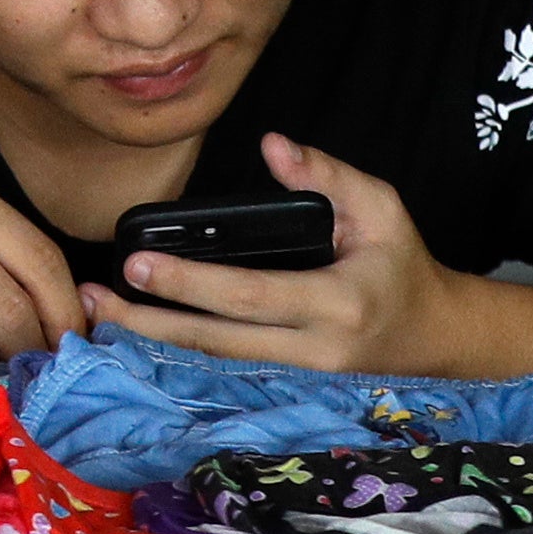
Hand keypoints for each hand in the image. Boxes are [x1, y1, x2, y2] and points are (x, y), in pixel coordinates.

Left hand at [82, 136, 474, 377]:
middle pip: (218, 342)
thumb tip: (272, 146)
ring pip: (216, 365)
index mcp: (337, 303)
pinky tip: (138, 336)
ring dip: (154, 342)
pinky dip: (180, 355)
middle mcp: (315, 352)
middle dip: (151, 321)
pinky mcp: (291, 388)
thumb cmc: (401, 266)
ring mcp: (301, 379)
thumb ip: (328, 174)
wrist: (436, 337)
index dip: (191, 283)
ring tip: (100, 315)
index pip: (250, 296)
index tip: (138, 264)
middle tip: (95, 296)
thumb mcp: (381, 208)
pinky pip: (228, 372)